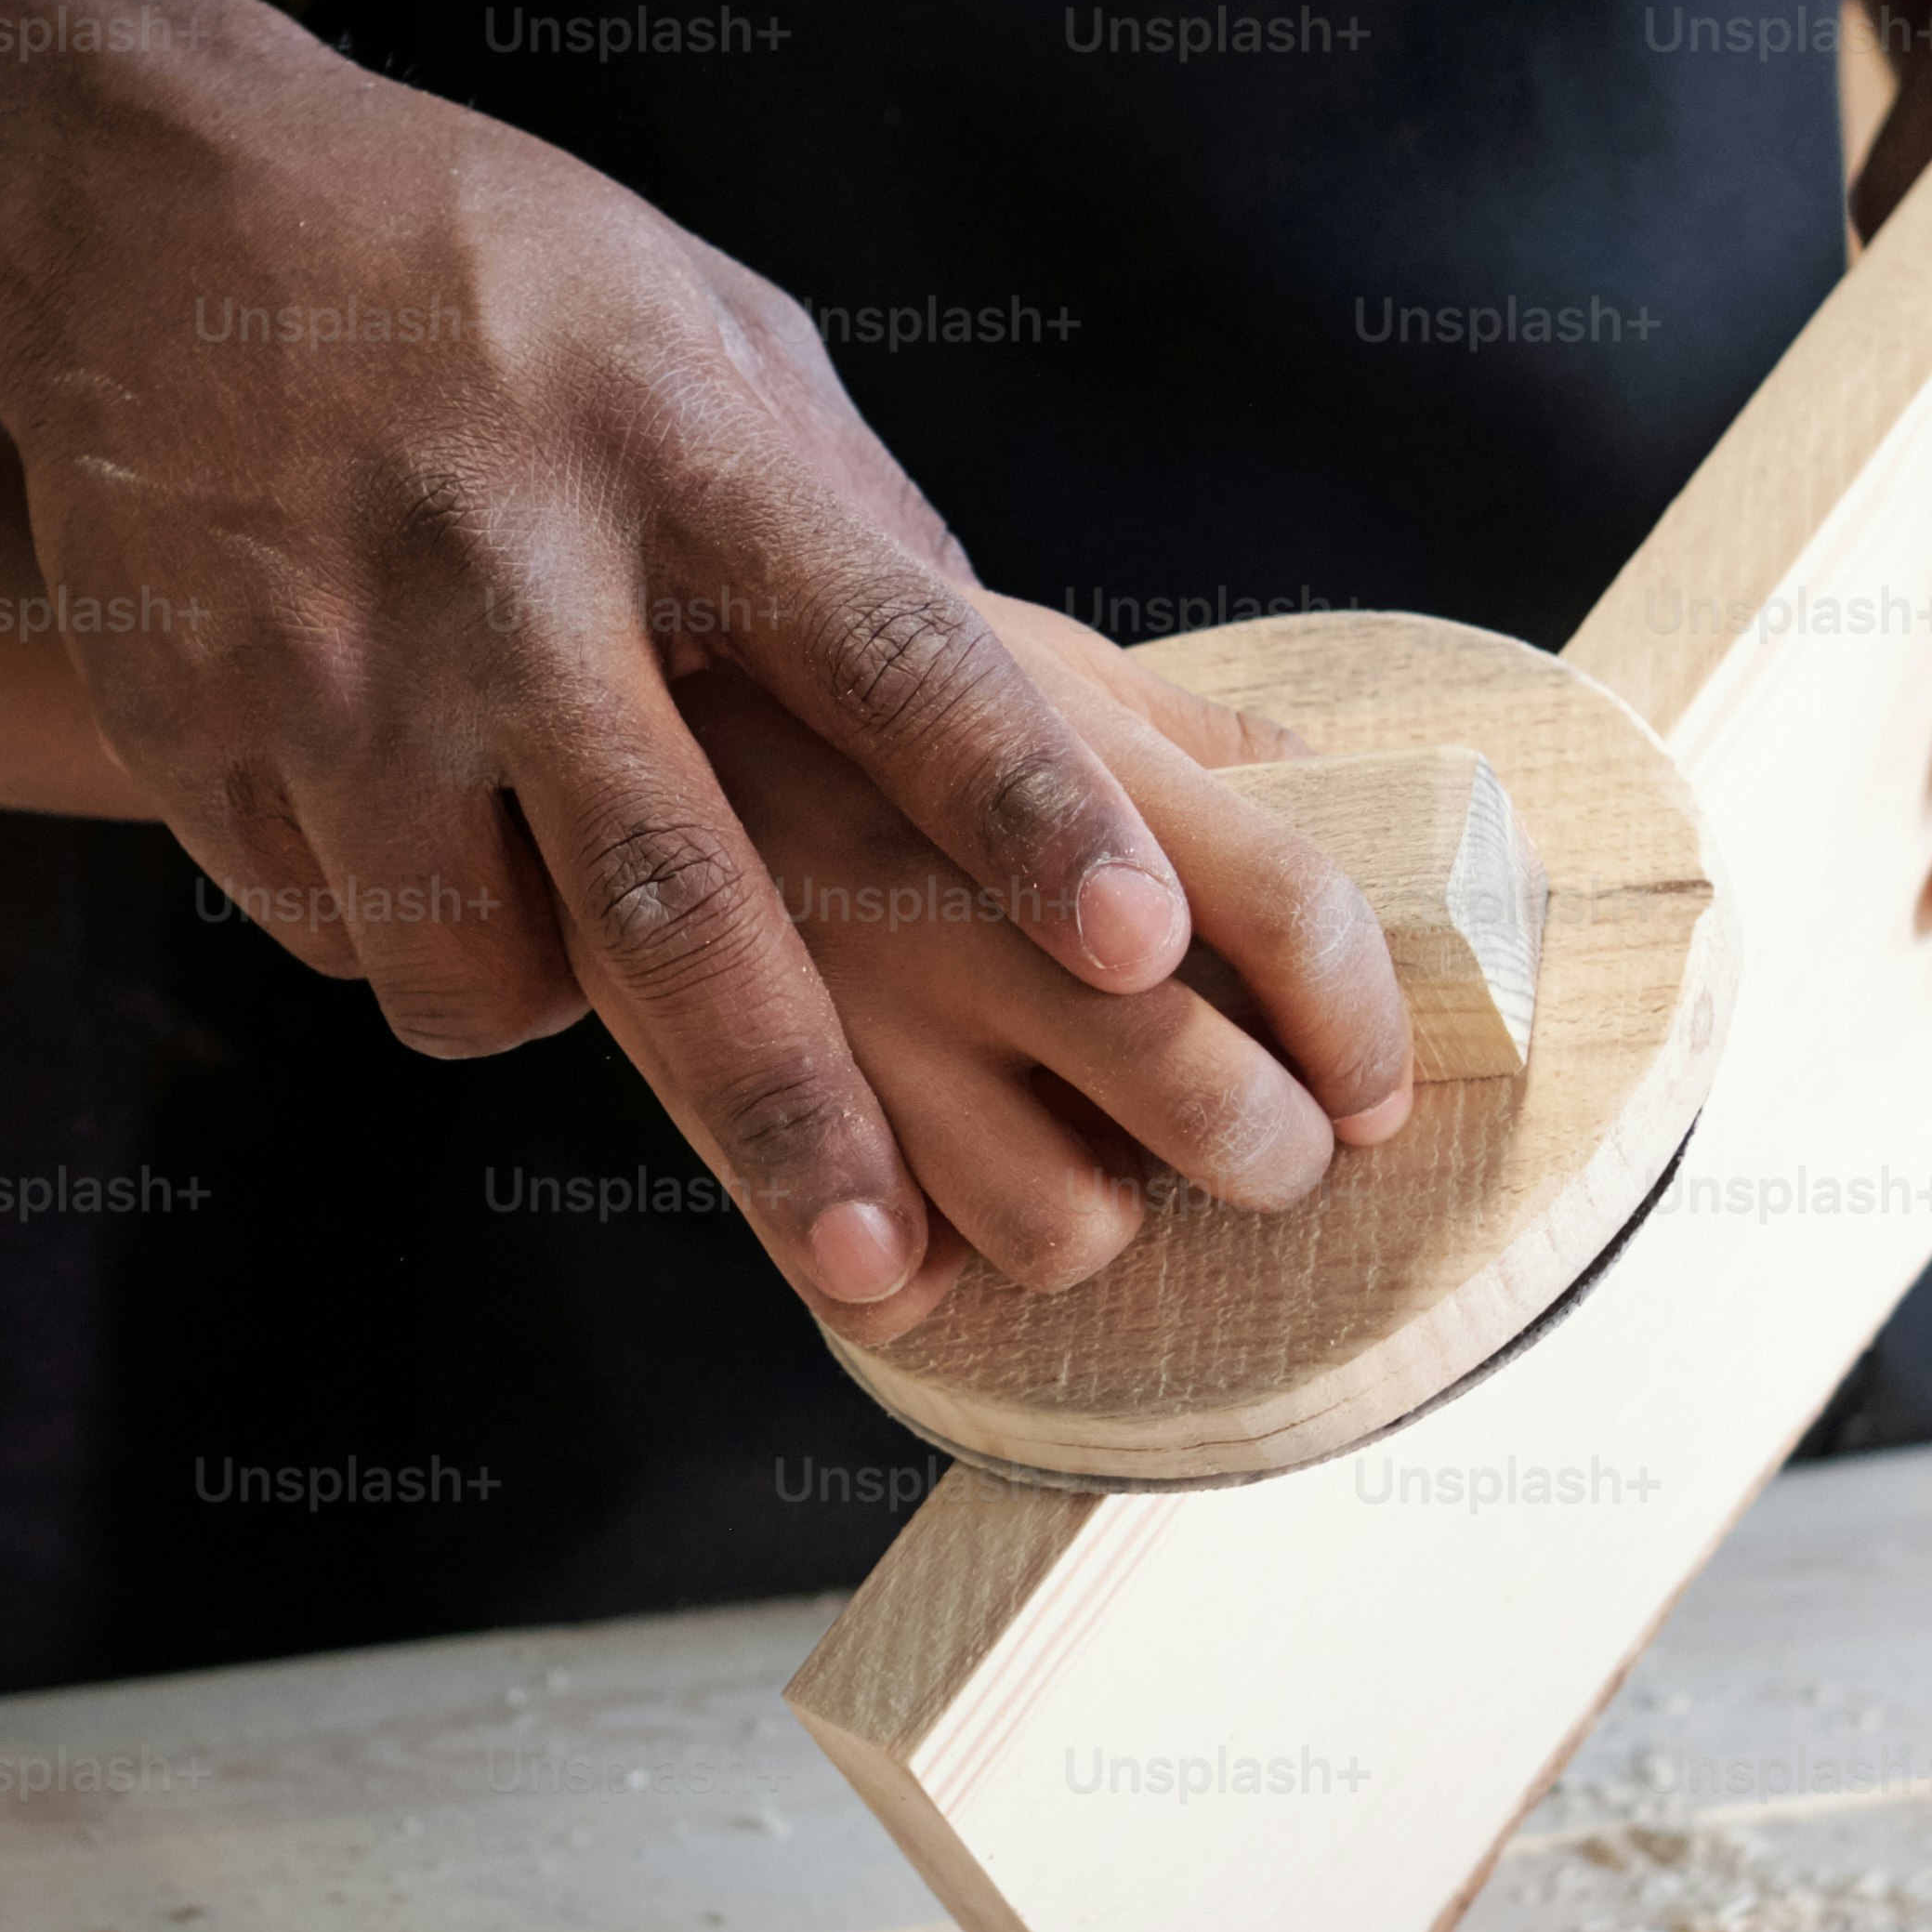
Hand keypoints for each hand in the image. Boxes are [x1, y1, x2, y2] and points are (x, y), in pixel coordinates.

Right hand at [0, 18, 1208, 1312]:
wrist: (151, 204)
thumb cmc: (496, 276)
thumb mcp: (707, 330)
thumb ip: (859, 522)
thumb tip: (1052, 712)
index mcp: (682, 446)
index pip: (891, 649)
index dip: (1016, 807)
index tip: (1135, 949)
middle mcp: (510, 564)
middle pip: (675, 889)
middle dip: (789, 1097)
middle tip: (884, 1261)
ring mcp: (335, 660)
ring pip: (477, 969)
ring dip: (558, 1014)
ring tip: (583, 961)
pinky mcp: (197, 730)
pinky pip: (345, 941)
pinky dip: (411, 939)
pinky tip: (413, 829)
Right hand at [678, 599, 1416, 1339]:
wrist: (552, 658)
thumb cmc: (827, 669)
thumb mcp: (1015, 646)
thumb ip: (1195, 738)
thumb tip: (1379, 813)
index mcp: (1045, 748)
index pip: (1291, 906)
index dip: (1368, 1023)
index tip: (1376, 1082)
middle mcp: (947, 888)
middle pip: (1209, 1098)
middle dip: (1282, 1152)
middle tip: (1269, 1142)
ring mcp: (838, 1008)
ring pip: (1068, 1229)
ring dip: (1108, 1212)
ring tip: (1081, 1151)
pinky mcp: (723, 1109)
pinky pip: (901, 1285)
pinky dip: (939, 1263)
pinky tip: (934, 1185)